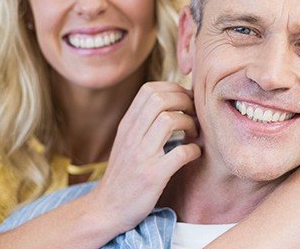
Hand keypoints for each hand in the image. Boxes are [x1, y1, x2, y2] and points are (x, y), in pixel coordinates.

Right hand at [89, 81, 200, 233]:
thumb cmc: (123, 174)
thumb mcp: (126, 141)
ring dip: (190, 123)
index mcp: (127, 125)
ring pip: (170, 120)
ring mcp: (141, 155)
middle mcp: (132, 135)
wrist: (105, 210)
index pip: (149, 89)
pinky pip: (180, 152)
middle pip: (161, 99)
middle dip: (185, 101)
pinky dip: (194, 150)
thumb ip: (144, 121)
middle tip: (194, 114)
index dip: (173, 89)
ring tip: (194, 133)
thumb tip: (172, 101)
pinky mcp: (152, 176)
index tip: (186, 101)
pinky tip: (194, 154)